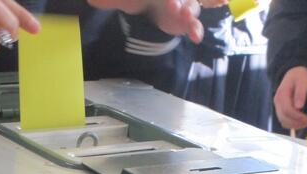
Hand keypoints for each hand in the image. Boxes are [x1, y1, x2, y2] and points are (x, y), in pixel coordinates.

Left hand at [88, 0, 203, 42]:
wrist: (150, 8)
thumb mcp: (124, 0)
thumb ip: (109, 0)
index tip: (165, 1)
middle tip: (172, 5)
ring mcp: (184, 5)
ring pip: (192, 5)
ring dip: (191, 10)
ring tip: (187, 15)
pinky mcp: (186, 21)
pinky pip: (195, 25)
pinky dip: (197, 29)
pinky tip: (196, 37)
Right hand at [273, 66, 306, 129]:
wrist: (294, 73)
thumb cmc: (300, 76)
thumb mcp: (303, 81)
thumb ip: (301, 93)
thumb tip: (299, 106)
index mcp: (282, 94)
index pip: (287, 110)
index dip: (297, 117)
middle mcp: (277, 101)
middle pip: (283, 118)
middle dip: (295, 123)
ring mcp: (278, 106)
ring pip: (283, 121)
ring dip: (294, 125)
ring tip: (305, 122)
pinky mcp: (280, 110)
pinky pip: (284, 121)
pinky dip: (291, 124)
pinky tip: (300, 122)